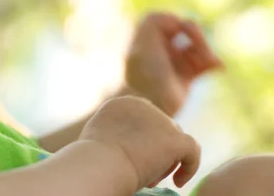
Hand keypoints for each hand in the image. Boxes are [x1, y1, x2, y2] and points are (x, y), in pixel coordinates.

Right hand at [80, 96, 200, 189]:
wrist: (101, 163)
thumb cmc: (94, 158)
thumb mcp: (101, 136)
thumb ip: (116, 132)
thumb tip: (128, 145)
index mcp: (123, 103)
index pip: (143, 119)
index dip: (142, 140)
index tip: (133, 158)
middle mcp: (144, 106)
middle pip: (160, 129)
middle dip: (154, 151)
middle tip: (143, 173)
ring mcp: (161, 120)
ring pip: (175, 141)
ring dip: (166, 162)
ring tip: (151, 181)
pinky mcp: (175, 138)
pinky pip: (192, 152)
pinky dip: (189, 167)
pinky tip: (178, 182)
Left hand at [125, 13, 222, 116]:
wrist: (152, 104)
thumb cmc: (146, 72)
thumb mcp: (144, 40)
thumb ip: (154, 20)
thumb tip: (176, 20)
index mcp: (146, 37)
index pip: (168, 19)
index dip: (176, 21)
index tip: (178, 28)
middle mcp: (160, 47)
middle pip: (185, 30)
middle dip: (196, 35)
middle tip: (198, 44)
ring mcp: (173, 61)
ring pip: (196, 46)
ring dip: (206, 50)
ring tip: (210, 61)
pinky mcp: (185, 76)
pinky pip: (204, 63)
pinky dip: (213, 62)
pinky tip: (218, 66)